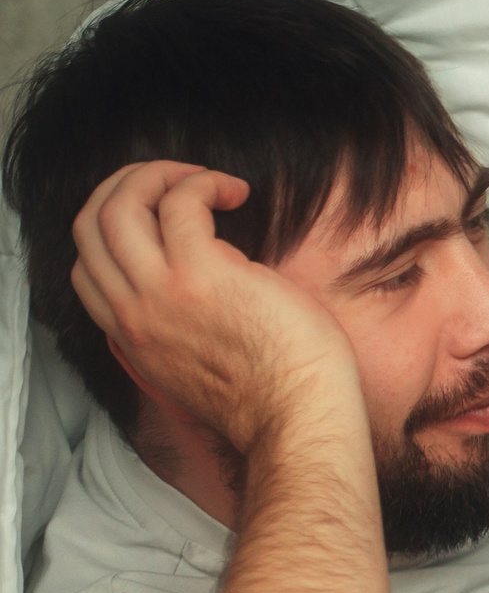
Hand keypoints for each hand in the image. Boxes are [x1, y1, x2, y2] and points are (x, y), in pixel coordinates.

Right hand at [70, 161, 362, 450]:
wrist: (298, 417)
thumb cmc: (274, 390)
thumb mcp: (199, 363)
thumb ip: (179, 325)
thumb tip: (205, 271)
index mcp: (132, 335)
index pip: (86, 266)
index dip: (115, 227)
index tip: (160, 215)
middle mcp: (133, 312)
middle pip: (90, 225)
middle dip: (126, 186)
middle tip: (177, 181)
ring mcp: (161, 292)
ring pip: (119, 206)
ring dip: (158, 175)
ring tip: (204, 181)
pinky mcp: (202, 273)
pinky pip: (181, 202)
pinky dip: (203, 183)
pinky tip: (236, 192)